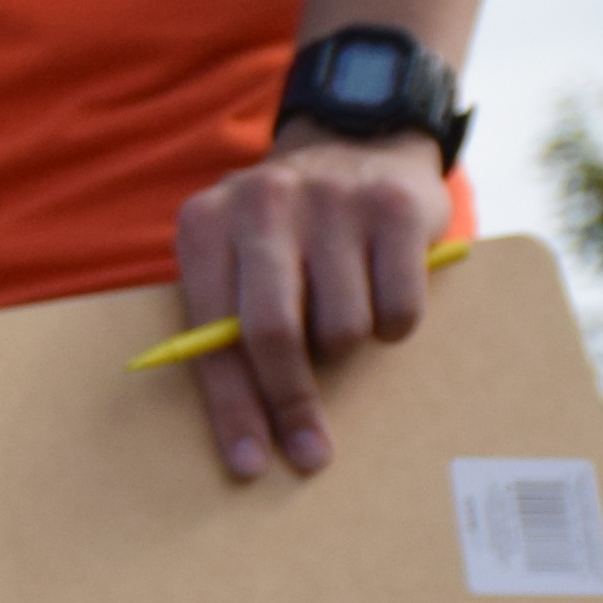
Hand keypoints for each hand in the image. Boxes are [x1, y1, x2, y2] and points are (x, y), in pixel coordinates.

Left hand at [168, 126, 453, 479]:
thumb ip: (226, 323)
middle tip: (310, 448)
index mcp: (205, 225)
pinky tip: (383, 294)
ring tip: (342, 316)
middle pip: (273, 335)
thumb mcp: (236, 257)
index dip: (232, 408)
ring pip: (342, 328)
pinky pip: (398, 307)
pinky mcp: (396, 206)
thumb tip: (248, 427)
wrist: (360, 139)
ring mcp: (332, 199)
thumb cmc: (286, 230)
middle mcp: (261, 203)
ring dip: (346, 347)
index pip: (210, 336)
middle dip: (290, 402)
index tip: (251, 463)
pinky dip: (394, 324)